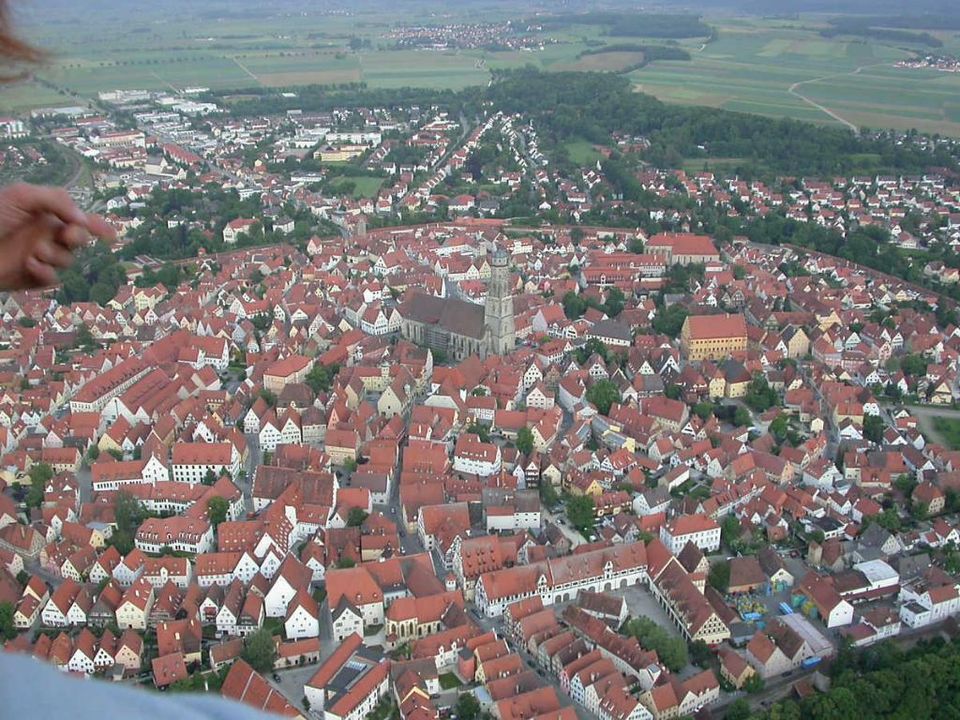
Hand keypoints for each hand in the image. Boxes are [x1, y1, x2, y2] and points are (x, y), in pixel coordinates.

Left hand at [0, 183, 115, 290]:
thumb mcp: (21, 195)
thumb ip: (56, 200)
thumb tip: (82, 219)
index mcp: (46, 214)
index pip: (79, 218)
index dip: (98, 226)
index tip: (111, 234)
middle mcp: (46, 234)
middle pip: (79, 238)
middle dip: (78, 236)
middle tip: (66, 235)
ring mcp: (41, 257)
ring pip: (68, 258)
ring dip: (53, 254)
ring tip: (32, 251)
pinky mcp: (35, 278)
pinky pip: (53, 278)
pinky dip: (44, 272)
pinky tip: (28, 265)